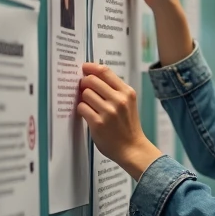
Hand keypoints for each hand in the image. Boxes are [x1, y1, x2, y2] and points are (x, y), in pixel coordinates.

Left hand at [77, 62, 161, 179]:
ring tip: (90, 106)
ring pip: (85, 94)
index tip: (84, 68)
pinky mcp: (98, 123)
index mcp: (127, 92)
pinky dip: (82, 110)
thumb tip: (92, 76)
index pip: (105, 71)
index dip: (91, 68)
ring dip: (84, 99)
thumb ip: (114, 90)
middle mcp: (119, 100)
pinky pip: (81, 108)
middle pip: (91, 80)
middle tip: (84, 89)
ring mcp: (108, 111)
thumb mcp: (128, 103)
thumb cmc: (128, 125)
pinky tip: (89, 115)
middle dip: (84, 83)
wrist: (132, 148)